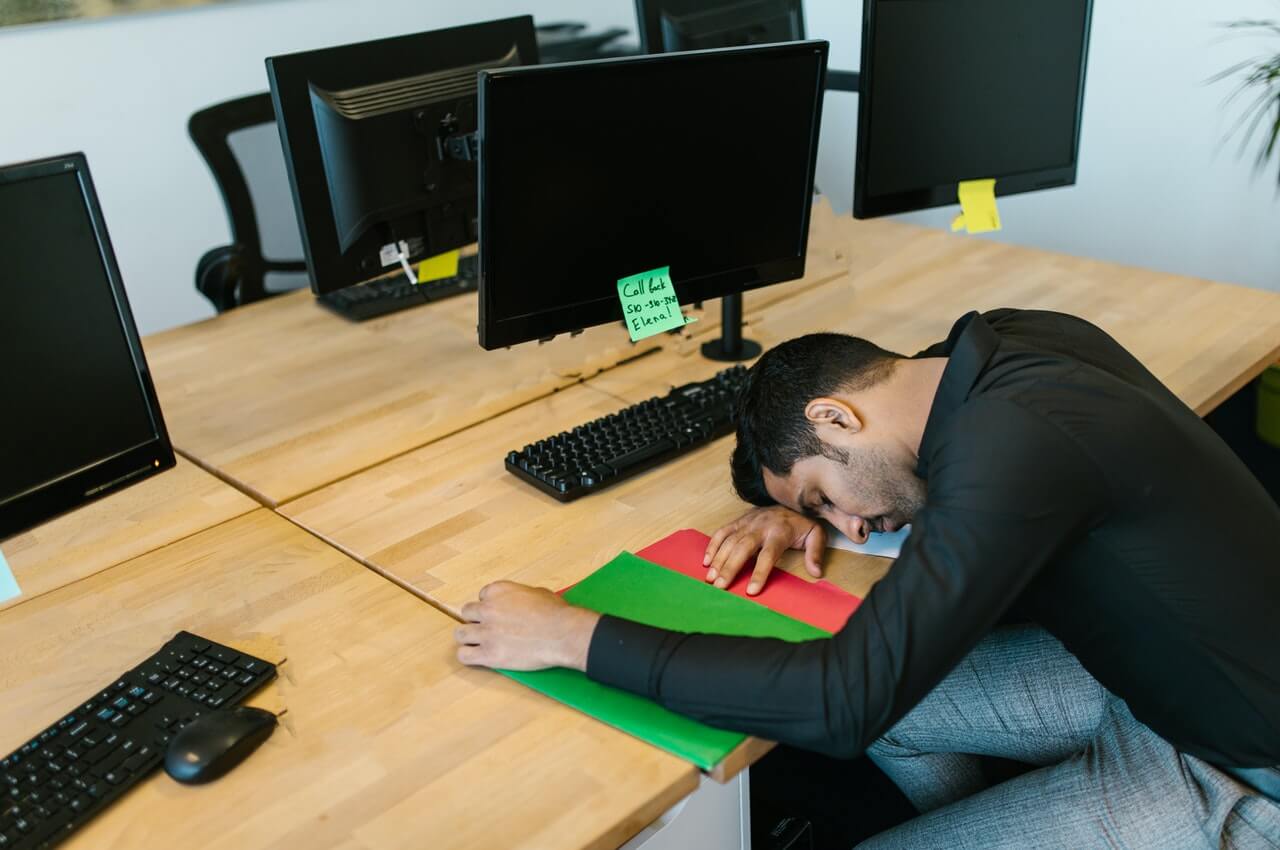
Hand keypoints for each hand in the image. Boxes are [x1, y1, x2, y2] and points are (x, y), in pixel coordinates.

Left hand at [455, 581, 601, 671]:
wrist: (562, 634)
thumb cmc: (556, 614)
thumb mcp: (538, 593)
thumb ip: (520, 596)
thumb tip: (519, 603)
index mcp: (499, 591)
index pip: (481, 596)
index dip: (490, 606)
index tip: (497, 614)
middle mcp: (487, 609)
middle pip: (467, 613)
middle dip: (477, 620)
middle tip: (488, 629)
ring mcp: (486, 632)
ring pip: (461, 634)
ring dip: (469, 638)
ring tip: (479, 644)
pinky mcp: (488, 654)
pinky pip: (463, 655)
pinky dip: (468, 656)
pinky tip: (477, 657)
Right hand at [704, 506, 826, 594]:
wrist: (789, 500)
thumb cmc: (801, 523)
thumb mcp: (816, 534)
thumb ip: (816, 553)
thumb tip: (816, 572)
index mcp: (779, 532)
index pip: (768, 555)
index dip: (759, 573)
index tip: (751, 590)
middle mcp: (760, 527)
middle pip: (742, 548)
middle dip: (730, 567)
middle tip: (720, 585)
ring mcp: (747, 523)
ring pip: (729, 541)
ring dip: (718, 559)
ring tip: (710, 577)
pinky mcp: (738, 521)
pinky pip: (722, 532)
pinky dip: (712, 545)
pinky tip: (706, 560)